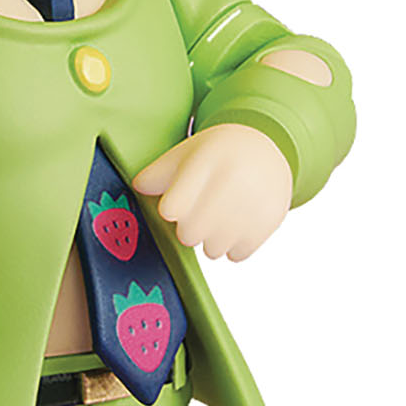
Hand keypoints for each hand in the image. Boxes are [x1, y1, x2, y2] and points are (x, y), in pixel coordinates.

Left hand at [133, 123, 292, 261]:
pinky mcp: (267, 225)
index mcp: (206, 161)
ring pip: (212, 250)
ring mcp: (251, 207)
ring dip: (211, 239)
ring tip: (220, 216)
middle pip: (189, 235)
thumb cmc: (219, 154)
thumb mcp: (186, 152)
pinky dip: (234, 245)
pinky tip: (238, 222)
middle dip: (188, 228)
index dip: (171, 209)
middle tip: (199, 213)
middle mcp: (231, 183)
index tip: (176, 203)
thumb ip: (157, 173)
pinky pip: (236, 255)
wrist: (267, 150)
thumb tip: (138, 188)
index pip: (171, 209)